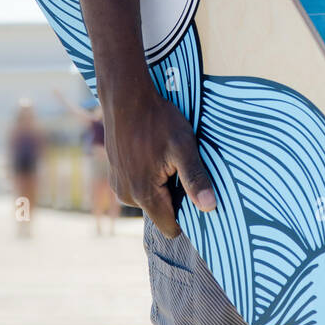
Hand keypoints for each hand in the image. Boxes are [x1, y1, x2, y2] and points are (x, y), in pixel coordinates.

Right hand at [104, 88, 215, 238]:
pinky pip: (136, 186)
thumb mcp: (183, 146)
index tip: (194, 193)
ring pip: (148, 199)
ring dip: (159, 185)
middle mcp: (127, 195)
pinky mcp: (114, 174)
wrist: (126, 97)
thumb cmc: (158, 120)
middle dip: (173, 195)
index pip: (170, 227)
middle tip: (179, 167)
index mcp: (145, 194)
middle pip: (160, 212)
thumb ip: (195, 178)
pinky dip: (146, 176)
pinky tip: (151, 153)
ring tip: (164, 157)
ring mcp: (118, 185)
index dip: (186, 215)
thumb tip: (210, 208)